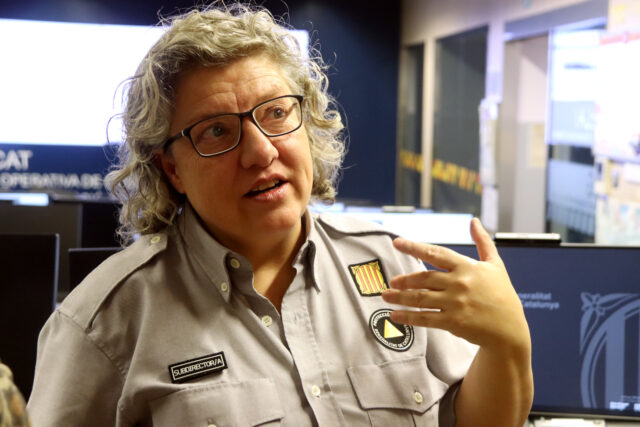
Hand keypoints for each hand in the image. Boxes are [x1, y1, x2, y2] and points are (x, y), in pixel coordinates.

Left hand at [381, 218, 529, 351]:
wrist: (510, 331)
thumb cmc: (503, 296)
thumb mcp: (496, 266)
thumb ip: (483, 242)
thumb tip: (474, 221)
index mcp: (467, 267)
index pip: (435, 253)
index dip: (414, 247)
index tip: (397, 243)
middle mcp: (459, 283)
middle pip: (423, 278)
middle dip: (404, 279)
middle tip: (392, 281)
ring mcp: (455, 304)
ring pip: (420, 298)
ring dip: (399, 297)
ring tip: (386, 295)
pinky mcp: (453, 322)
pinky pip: (424, 318)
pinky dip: (407, 317)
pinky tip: (394, 315)